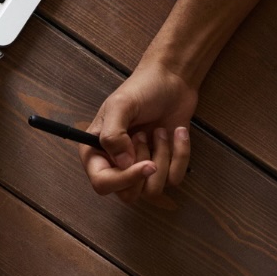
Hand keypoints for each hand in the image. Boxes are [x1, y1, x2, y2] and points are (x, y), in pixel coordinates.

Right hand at [82, 63, 197, 204]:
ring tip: (160, 131)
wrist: (172, 80)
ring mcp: (140, 168)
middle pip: (128, 195)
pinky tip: (177, 132)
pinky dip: (180, 153)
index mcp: (96, 153)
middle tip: (144, 135)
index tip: (145, 165)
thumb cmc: (142, 89)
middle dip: (143, 166)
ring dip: (163, 157)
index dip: (123, 180)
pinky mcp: (164, 167)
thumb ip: (113, 135)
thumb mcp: (121, 105)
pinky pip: (175, 178)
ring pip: (153, 190)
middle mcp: (116, 165)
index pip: (102, 184)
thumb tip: (122, 164)